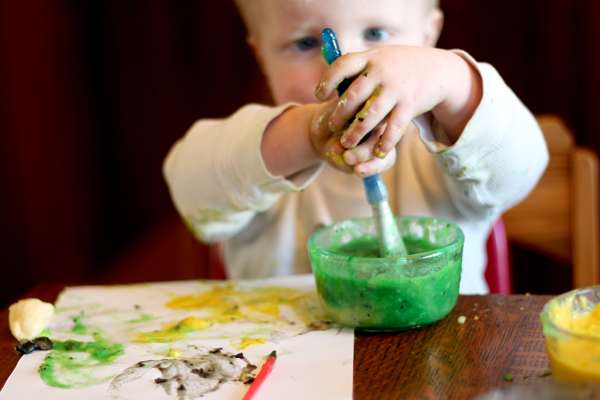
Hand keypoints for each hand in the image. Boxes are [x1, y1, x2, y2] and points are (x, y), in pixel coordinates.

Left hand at [315, 46, 481, 170]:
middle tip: (332, 126)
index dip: (328, 80)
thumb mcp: (379, 58)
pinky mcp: (410, 105)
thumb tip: (330, 80)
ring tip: (346, 143)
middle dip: (340, 113)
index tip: (320, 95)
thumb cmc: (399, 67)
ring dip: (356, 132)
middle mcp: (382, 72)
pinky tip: (376, 152)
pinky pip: (394, 127)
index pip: (342, 66)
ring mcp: (396, 89)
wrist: (438, 69)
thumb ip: (358, 68)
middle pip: (354, 95)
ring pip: (371, 115)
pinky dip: (384, 142)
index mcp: (370, 57)